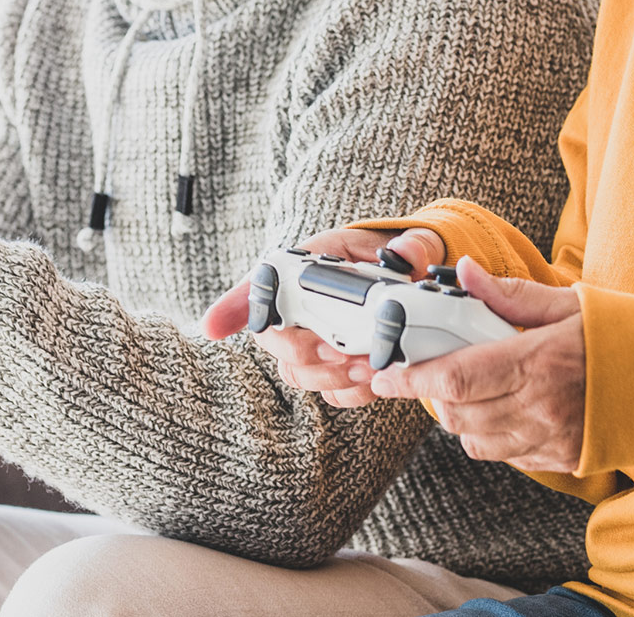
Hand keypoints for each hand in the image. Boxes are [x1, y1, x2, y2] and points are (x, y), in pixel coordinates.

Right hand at [202, 226, 444, 407]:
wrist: (412, 280)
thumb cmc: (397, 257)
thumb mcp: (409, 240)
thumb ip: (411, 245)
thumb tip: (405, 257)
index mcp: (308, 266)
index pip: (260, 287)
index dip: (239, 309)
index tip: (222, 328)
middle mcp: (300, 305)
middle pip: (275, 340)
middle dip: (304, 352)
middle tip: (339, 351)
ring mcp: (313, 339)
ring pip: (296, 372)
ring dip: (328, 377)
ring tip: (366, 369)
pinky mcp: (333, 367)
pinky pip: (327, 392)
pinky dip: (348, 394)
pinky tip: (372, 382)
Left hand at [367, 257, 584, 472]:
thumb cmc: (627, 334)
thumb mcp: (570, 302)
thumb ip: (509, 294)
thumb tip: (461, 273)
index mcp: (539, 362)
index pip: (457, 378)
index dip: (413, 380)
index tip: (385, 376)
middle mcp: (542, 407)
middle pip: (460, 414)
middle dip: (435, 396)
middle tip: (431, 372)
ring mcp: (554, 439)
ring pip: (478, 442)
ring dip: (461, 418)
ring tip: (471, 389)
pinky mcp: (566, 459)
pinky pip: (509, 457)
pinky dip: (493, 438)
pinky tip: (505, 410)